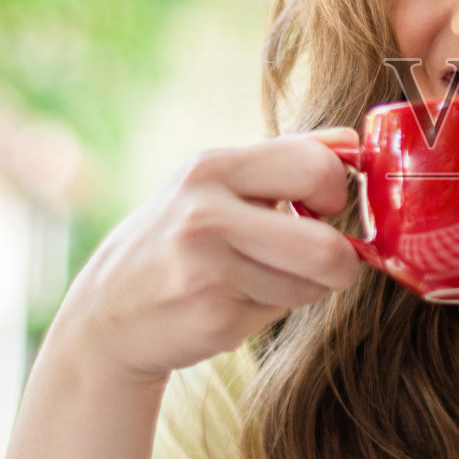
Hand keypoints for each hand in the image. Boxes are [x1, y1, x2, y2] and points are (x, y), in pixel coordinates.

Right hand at [53, 128, 363, 384]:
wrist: (107, 311)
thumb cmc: (178, 238)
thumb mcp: (216, 183)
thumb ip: (285, 158)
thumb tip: (351, 140)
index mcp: (213, 168)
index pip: (316, 167)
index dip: (337, 191)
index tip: (325, 206)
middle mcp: (206, 215)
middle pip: (325, 246)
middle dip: (342, 262)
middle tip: (329, 262)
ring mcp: (207, 271)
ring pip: (309, 285)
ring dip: (302, 286)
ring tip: (260, 277)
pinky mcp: (212, 318)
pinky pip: (281, 312)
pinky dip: (271, 309)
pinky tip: (233, 302)